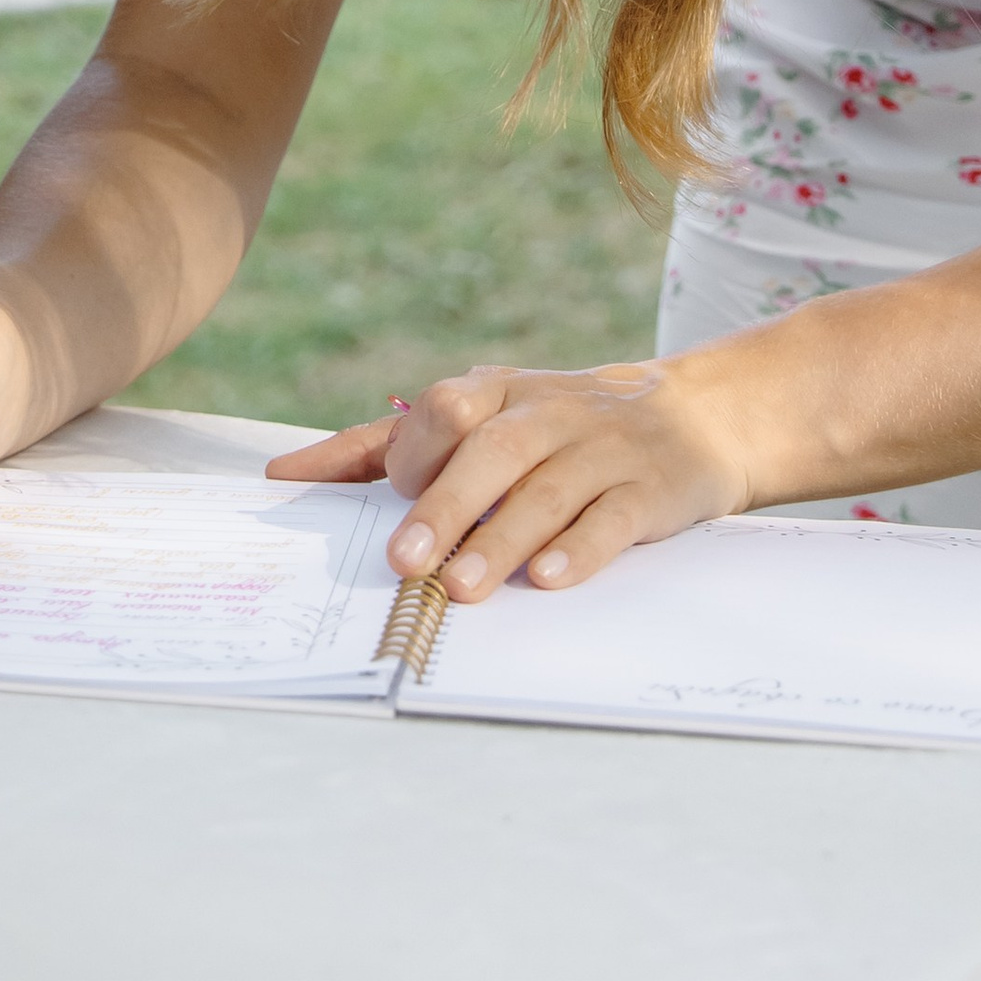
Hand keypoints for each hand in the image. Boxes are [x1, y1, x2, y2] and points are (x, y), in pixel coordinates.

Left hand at [265, 357, 751, 597]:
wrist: (696, 415)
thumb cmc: (557, 426)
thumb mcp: (480, 416)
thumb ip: (384, 445)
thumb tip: (284, 475)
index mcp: (497, 392)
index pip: (446, 408)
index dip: (417, 451)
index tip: (389, 498)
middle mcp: (547, 413)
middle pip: (491, 449)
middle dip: (444, 503)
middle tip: (403, 561)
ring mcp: (601, 449)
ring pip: (547, 490)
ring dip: (502, 540)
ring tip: (460, 588)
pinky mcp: (649, 489)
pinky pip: (613, 517)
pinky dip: (581, 547)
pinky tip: (550, 578)